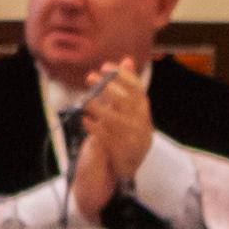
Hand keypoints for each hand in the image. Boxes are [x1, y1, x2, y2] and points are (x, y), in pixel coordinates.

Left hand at [83, 62, 154, 178]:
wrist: (124, 168)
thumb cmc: (124, 132)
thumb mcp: (128, 111)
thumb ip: (126, 88)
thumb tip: (127, 60)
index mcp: (143, 113)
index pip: (137, 90)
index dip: (122, 77)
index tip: (105, 66)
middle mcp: (141, 124)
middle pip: (126, 102)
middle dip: (108, 88)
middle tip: (89, 77)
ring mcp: (132, 139)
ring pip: (116, 120)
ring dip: (99, 108)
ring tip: (85, 99)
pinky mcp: (121, 153)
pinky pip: (107, 138)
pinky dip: (95, 128)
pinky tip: (85, 120)